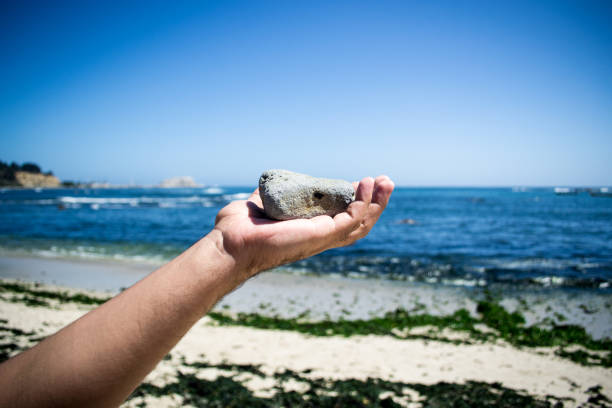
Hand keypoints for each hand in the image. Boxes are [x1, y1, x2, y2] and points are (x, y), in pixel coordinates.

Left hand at [213, 175, 393, 281]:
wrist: (228, 243)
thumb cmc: (238, 229)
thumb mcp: (262, 202)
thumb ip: (272, 195)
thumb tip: (271, 185)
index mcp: (309, 230)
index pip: (342, 218)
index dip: (356, 201)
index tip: (362, 183)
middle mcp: (319, 237)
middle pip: (359, 223)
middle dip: (375, 202)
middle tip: (385, 181)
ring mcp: (321, 238)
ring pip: (360, 224)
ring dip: (376, 203)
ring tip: (385, 182)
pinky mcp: (319, 235)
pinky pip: (350, 220)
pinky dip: (362, 204)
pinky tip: (366, 187)